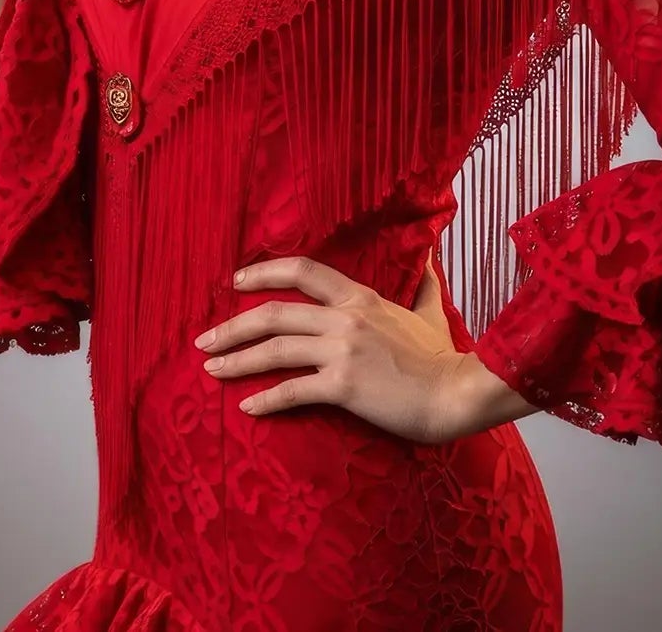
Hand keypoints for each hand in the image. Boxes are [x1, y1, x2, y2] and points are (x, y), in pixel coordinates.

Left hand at [193, 254, 529, 443]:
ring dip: (237, 359)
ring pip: (276, 349)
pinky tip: (246, 406)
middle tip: (204, 339)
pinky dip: (266, 398)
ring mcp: (343, 351)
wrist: (457, 394)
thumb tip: (430, 255)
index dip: (264, 273)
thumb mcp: (428, 311)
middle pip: (274, 313)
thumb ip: (422, 283)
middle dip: (233, 326)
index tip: (235, 283)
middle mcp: (344, 318)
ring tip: (211, 368)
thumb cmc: (441, 357)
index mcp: (358, 297)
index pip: (302, 271)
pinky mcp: (344, 385)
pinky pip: (294, 390)